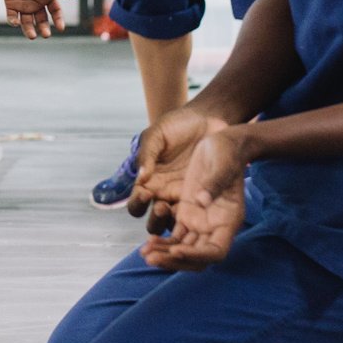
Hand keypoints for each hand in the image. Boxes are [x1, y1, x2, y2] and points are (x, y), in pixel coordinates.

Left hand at [0, 0, 69, 39]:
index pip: (55, 12)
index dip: (58, 20)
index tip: (61, 28)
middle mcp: (36, 4)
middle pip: (41, 20)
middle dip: (44, 28)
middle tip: (46, 35)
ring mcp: (24, 6)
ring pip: (27, 22)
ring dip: (29, 29)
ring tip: (32, 36)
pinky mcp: (11, 5)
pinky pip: (12, 16)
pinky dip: (13, 21)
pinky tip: (15, 22)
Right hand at [125, 105, 218, 222]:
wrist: (206, 119)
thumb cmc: (176, 126)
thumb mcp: (156, 135)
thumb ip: (146, 154)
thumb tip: (141, 177)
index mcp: (148, 182)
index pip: (136, 203)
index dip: (137, 203)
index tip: (145, 193)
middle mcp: (163, 194)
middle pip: (153, 221)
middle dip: (155, 219)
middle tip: (163, 207)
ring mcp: (183, 197)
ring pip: (175, 223)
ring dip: (174, 223)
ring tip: (178, 210)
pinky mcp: (202, 196)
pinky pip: (198, 213)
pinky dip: (196, 218)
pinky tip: (199, 210)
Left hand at [141, 126, 249, 270]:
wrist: (220, 142)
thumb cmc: (227, 151)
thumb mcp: (224, 163)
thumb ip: (215, 182)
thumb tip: (202, 200)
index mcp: (228, 219)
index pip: (216, 251)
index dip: (196, 255)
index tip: (177, 249)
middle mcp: (214, 227)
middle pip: (196, 258)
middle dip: (174, 260)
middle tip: (151, 258)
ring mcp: (199, 222)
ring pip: (182, 250)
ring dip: (165, 255)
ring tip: (145, 253)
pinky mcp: (185, 214)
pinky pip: (174, 237)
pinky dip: (162, 243)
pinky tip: (147, 244)